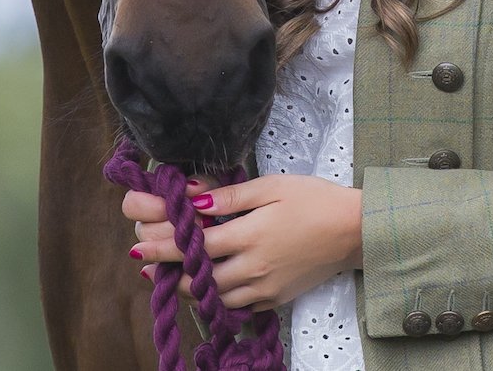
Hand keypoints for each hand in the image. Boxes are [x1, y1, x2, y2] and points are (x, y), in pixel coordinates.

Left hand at [122, 175, 364, 311]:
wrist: (354, 230)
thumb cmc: (315, 200)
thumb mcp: (273, 186)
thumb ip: (232, 196)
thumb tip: (194, 201)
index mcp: (250, 235)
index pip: (196, 244)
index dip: (163, 246)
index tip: (137, 244)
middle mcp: (253, 267)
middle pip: (199, 276)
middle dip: (168, 270)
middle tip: (146, 263)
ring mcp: (264, 287)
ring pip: (215, 297)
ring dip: (189, 288)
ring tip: (171, 278)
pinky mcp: (275, 299)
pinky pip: (237, 306)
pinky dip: (216, 300)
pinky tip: (208, 290)